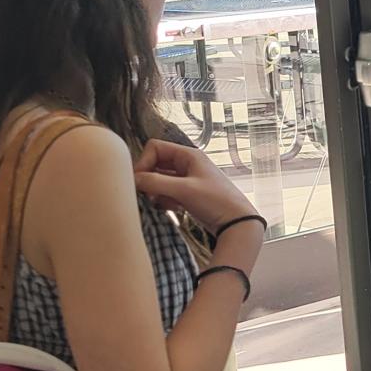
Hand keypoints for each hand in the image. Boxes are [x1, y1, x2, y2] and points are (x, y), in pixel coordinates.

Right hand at [134, 139, 259, 234]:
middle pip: (155, 163)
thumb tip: (133, 179)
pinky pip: (166, 193)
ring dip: (155, 191)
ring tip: (160, 203)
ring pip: (159, 180)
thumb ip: (156, 182)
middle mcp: (187, 164)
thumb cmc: (216, 201)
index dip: (144, 161)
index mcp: (188, 155)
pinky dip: (163, 200)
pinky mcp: (187, 195)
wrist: (237, 223)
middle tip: (145, 194)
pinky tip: (171, 209)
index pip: (155, 147)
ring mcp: (187, 180)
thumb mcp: (183, 190)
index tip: (140, 180)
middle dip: (148, 178)